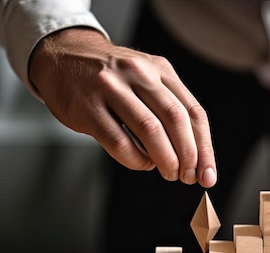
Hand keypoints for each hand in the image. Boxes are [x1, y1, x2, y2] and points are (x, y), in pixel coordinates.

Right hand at [28, 28, 216, 187]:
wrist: (62, 57)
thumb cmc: (110, 78)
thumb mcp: (145, 79)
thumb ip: (168, 108)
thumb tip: (194, 157)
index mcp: (160, 69)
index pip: (193, 112)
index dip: (205, 147)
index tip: (207, 174)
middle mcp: (139, 74)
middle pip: (175, 119)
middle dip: (188, 156)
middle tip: (187, 177)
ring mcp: (112, 88)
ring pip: (150, 130)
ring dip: (165, 159)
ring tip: (168, 173)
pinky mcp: (89, 107)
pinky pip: (119, 142)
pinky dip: (136, 160)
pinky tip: (142, 163)